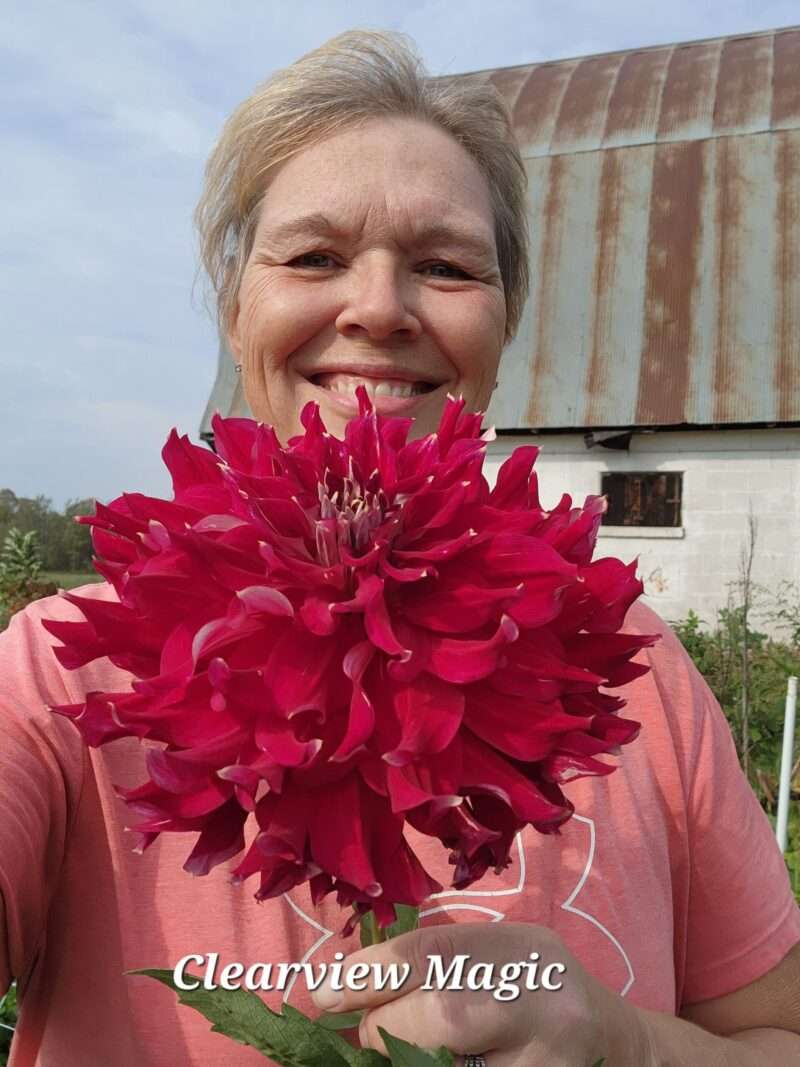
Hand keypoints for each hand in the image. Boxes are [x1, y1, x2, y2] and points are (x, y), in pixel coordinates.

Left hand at [310, 922, 647, 1065]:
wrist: (615, 1043)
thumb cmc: (535, 990)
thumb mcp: (494, 958)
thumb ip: (436, 965)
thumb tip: (347, 986)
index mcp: (520, 949)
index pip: (435, 952)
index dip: (371, 973)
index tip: (323, 994)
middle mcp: (542, 1000)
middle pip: (445, 1015)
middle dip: (388, 1030)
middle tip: (366, 1038)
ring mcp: (550, 1059)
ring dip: (411, 1064)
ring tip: (396, 1051)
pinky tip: (436, 1064)